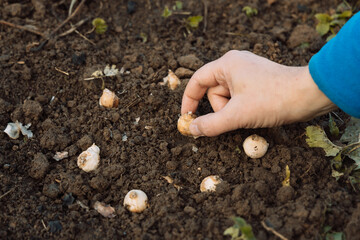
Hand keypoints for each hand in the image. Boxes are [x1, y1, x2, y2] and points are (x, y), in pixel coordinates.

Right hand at [181, 50, 336, 136]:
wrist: (309, 95)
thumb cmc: (273, 99)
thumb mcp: (237, 115)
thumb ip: (211, 124)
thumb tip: (192, 129)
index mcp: (227, 65)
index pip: (197, 81)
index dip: (189, 100)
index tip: (186, 118)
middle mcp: (236, 65)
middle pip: (213, 92)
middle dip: (221, 110)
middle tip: (234, 118)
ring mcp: (248, 73)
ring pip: (228, 97)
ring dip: (234, 111)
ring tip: (251, 115)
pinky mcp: (258, 82)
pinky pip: (240, 97)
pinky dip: (243, 109)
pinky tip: (256, 113)